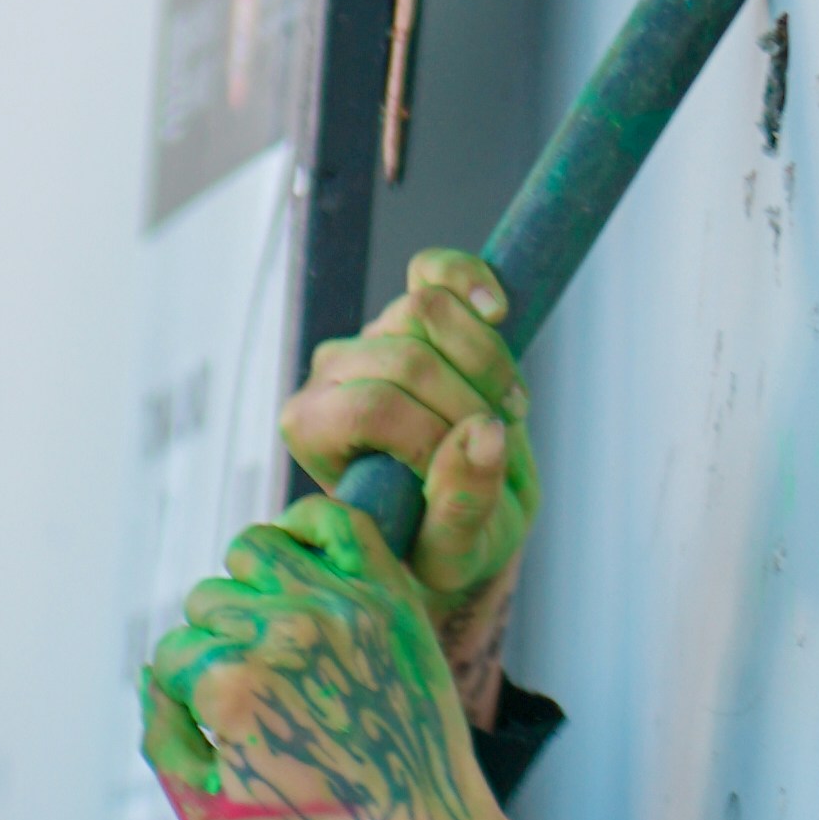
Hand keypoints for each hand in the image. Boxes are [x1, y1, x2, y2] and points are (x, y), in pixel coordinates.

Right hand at [140, 503, 582, 819]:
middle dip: (216, 644)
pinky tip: (302, 568)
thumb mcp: (201, 810)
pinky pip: (333, 521)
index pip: (173, 653)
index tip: (220, 718)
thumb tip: (154, 672)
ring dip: (249, 586)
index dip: (186, 691)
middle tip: (254, 684)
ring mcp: (340, 606)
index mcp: (234, 687)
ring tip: (271, 627)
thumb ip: (158, 737)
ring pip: (253, 551)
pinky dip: (306, 529)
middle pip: (207, 602)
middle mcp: (284, 634)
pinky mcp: (387, 593)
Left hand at [280, 250, 534, 715]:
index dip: (432, 434)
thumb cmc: (437, 540)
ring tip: (506, 408)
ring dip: (486, 362)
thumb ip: (460, 506)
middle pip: (407, 358)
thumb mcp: (453, 551)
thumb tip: (484, 436)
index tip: (466, 472)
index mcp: (312, 429)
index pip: (373, 406)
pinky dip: (472, 280)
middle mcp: (329, 373)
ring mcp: (371, 334)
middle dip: (469, 402)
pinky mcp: (412, 309)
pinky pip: (435, 269)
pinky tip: (499, 311)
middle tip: (500, 441)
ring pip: (428, 310)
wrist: (459, 510)